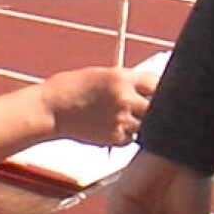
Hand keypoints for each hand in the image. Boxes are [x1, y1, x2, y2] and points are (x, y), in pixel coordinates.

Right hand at [40, 66, 154, 146]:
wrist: (50, 108)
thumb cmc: (76, 87)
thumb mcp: (105, 75)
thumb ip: (130, 82)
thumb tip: (156, 88)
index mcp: (123, 78)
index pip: (158, 82)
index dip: (161, 88)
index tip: (163, 92)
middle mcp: (124, 98)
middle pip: (158, 105)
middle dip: (157, 107)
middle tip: (152, 108)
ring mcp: (120, 119)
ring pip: (148, 124)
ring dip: (144, 123)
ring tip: (131, 118)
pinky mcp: (114, 137)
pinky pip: (133, 138)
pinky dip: (130, 135)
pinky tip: (119, 128)